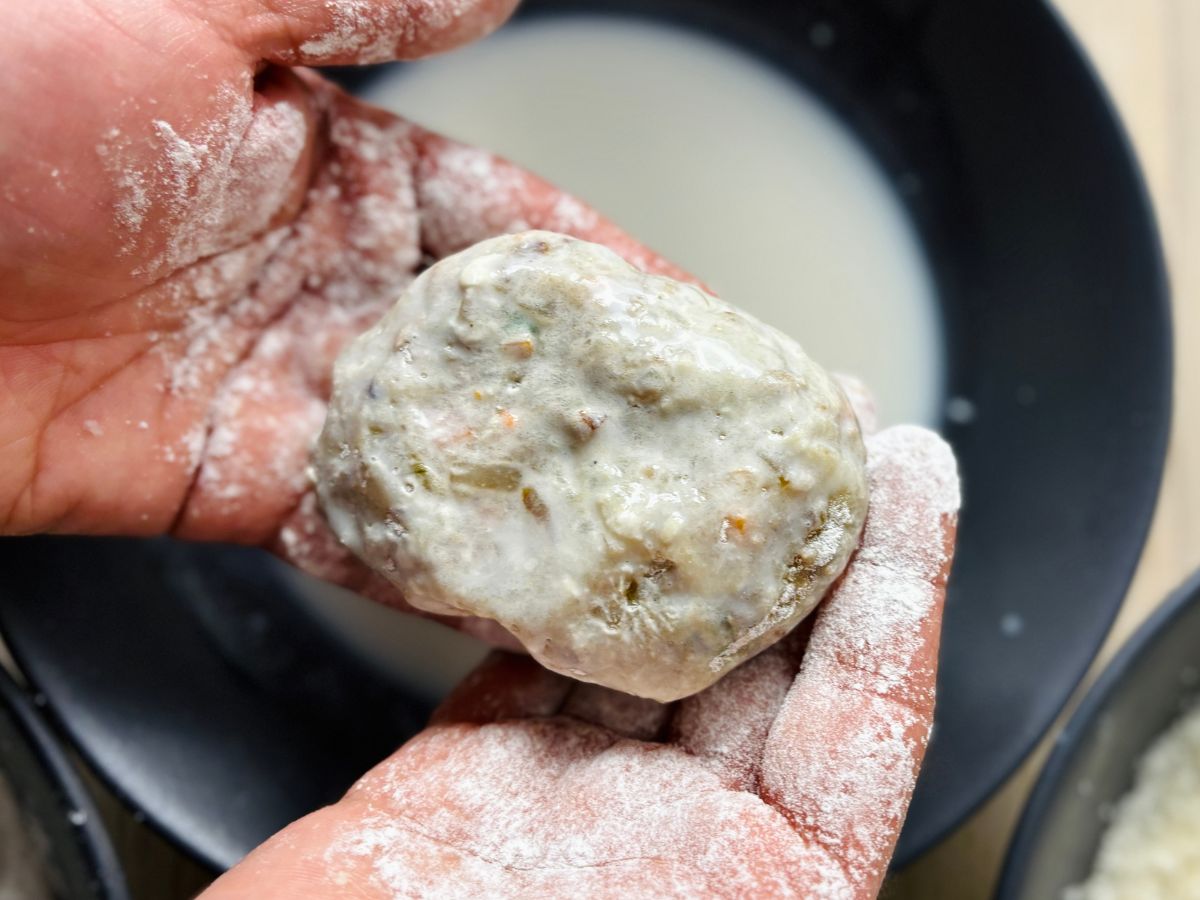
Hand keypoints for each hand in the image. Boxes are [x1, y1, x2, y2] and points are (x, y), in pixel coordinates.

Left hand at [0, 0, 684, 634]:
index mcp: (322, 152)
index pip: (506, 219)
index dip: (613, 270)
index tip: (702, 326)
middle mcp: (309, 271)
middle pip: (488, 347)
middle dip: (592, 397)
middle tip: (698, 452)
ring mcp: (268, 380)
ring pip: (432, 446)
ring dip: (525, 489)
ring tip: (632, 534)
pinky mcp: (213, 476)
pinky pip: (344, 523)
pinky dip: (421, 551)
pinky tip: (504, 577)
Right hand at [202, 424, 958, 898]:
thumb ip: (750, 874)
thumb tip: (808, 806)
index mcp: (766, 892)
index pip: (865, 721)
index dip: (898, 590)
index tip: (913, 470)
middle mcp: (685, 845)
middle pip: (771, 664)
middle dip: (804, 536)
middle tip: (818, 420)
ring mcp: (578, 805)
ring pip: (657, 646)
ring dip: (689, 550)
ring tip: (712, 442)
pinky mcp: (474, 779)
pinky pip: (538, 663)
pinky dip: (560, 594)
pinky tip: (576, 527)